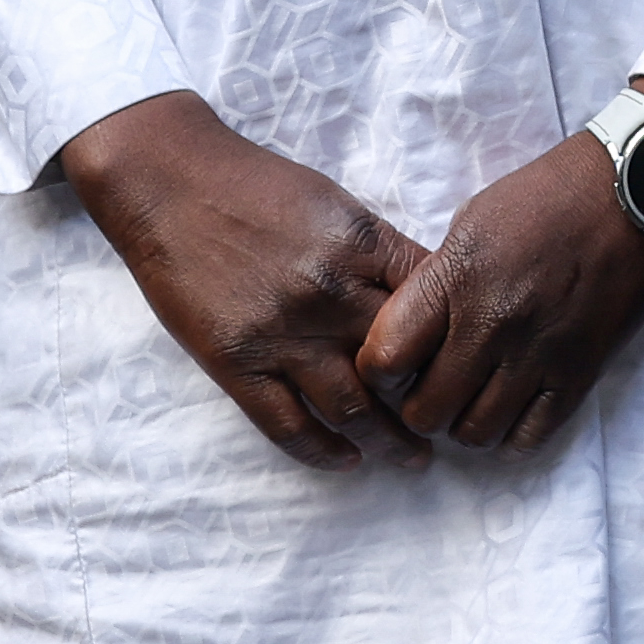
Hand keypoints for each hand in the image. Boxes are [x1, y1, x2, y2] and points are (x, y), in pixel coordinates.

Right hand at [63, 92, 424, 463]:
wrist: (171, 183)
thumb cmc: (260, 186)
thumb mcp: (339, 206)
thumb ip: (381, 255)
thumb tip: (428, 298)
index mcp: (364, 248)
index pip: (435, 307)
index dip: (459, 341)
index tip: (471, 363)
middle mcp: (330, 294)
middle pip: (403, 364)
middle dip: (435, 397)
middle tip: (454, 419)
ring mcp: (281, 334)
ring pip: (353, 408)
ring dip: (391, 441)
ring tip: (415, 457)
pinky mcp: (235, 364)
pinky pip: (287, 425)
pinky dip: (324, 451)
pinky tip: (350, 459)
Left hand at [352, 89, 643, 451]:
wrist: (636, 190)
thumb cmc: (548, 195)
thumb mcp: (473, 221)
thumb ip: (438, 280)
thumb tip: (416, 329)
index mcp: (455, 279)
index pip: (384, 361)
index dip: (379, 372)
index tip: (394, 364)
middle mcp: (492, 323)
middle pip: (426, 412)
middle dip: (421, 407)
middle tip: (436, 387)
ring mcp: (539, 353)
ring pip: (475, 433)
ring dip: (467, 423)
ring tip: (476, 399)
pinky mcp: (581, 371)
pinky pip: (531, 436)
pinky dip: (513, 433)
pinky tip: (513, 407)